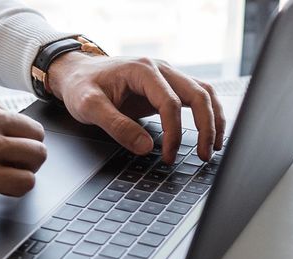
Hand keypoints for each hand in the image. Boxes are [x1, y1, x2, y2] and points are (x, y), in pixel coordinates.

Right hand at [0, 88, 46, 213]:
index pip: (17, 117)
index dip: (12, 137)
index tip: (1, 149)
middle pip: (34, 134)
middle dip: (28, 151)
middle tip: (16, 164)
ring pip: (37, 156)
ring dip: (27, 169)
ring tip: (11, 176)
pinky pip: (26, 182)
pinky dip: (19, 188)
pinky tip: (4, 189)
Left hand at [47, 53, 224, 163]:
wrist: (77, 73)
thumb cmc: (82, 86)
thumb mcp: (89, 106)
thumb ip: (117, 126)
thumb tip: (146, 148)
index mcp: (142, 70)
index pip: (169, 103)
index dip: (173, 133)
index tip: (169, 156)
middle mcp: (160, 68)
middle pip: (198, 94)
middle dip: (206, 127)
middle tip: (204, 154)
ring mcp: (167, 76)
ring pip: (204, 93)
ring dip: (214, 119)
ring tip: (214, 146)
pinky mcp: (168, 86)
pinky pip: (197, 96)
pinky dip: (208, 114)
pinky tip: (210, 133)